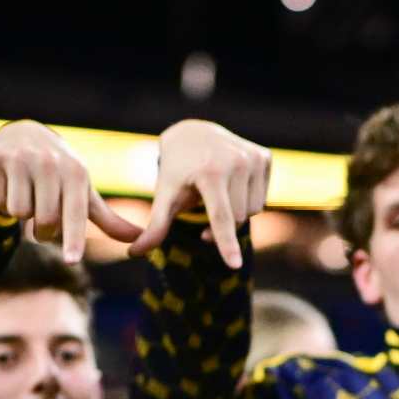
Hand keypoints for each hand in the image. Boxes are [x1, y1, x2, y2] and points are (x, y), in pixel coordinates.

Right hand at [0, 120, 142, 256]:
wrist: (22, 134)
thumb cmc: (59, 172)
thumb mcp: (82, 191)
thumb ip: (108, 219)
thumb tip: (139, 240)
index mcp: (76, 173)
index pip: (75, 214)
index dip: (74, 239)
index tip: (73, 260)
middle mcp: (50, 163)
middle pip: (45, 221)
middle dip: (43, 230)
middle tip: (43, 213)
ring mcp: (21, 159)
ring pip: (19, 212)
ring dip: (21, 212)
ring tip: (26, 192)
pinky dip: (0, 200)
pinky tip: (8, 183)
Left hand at [133, 120, 271, 268]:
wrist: (194, 133)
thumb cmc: (177, 170)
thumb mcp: (165, 195)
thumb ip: (155, 226)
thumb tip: (133, 253)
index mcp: (210, 171)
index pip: (220, 216)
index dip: (225, 243)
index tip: (235, 265)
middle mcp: (236, 162)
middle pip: (237, 219)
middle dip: (222, 226)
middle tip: (203, 212)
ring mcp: (253, 158)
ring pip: (253, 211)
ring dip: (235, 215)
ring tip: (216, 199)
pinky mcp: (264, 157)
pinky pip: (261, 198)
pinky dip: (247, 202)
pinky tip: (231, 187)